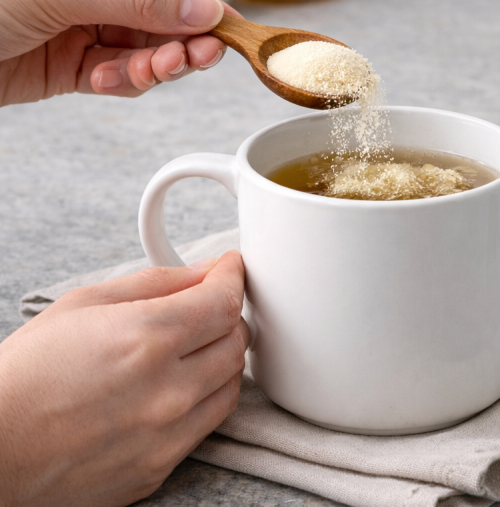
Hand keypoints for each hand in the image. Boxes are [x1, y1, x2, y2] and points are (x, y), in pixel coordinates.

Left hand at [0, 0, 236, 106]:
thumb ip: (134, 1)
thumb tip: (202, 8)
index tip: (219, 20)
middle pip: (150, 5)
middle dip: (175, 33)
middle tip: (201, 56)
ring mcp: (71, 21)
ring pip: (138, 42)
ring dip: (153, 62)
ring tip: (158, 72)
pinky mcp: (66, 62)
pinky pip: (116, 70)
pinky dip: (125, 79)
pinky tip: (115, 81)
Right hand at [0, 252, 248, 506]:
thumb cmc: (24, 376)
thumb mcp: (82, 305)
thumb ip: (155, 284)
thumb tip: (203, 274)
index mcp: (147, 339)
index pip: (225, 302)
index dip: (232, 278)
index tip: (230, 270)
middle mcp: (167, 390)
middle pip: (236, 342)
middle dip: (227, 316)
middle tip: (207, 307)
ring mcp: (167, 435)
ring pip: (232, 385)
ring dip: (221, 359)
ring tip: (190, 348)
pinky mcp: (160, 468)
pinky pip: (207, 425)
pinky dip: (203, 399)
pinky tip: (174, 388)